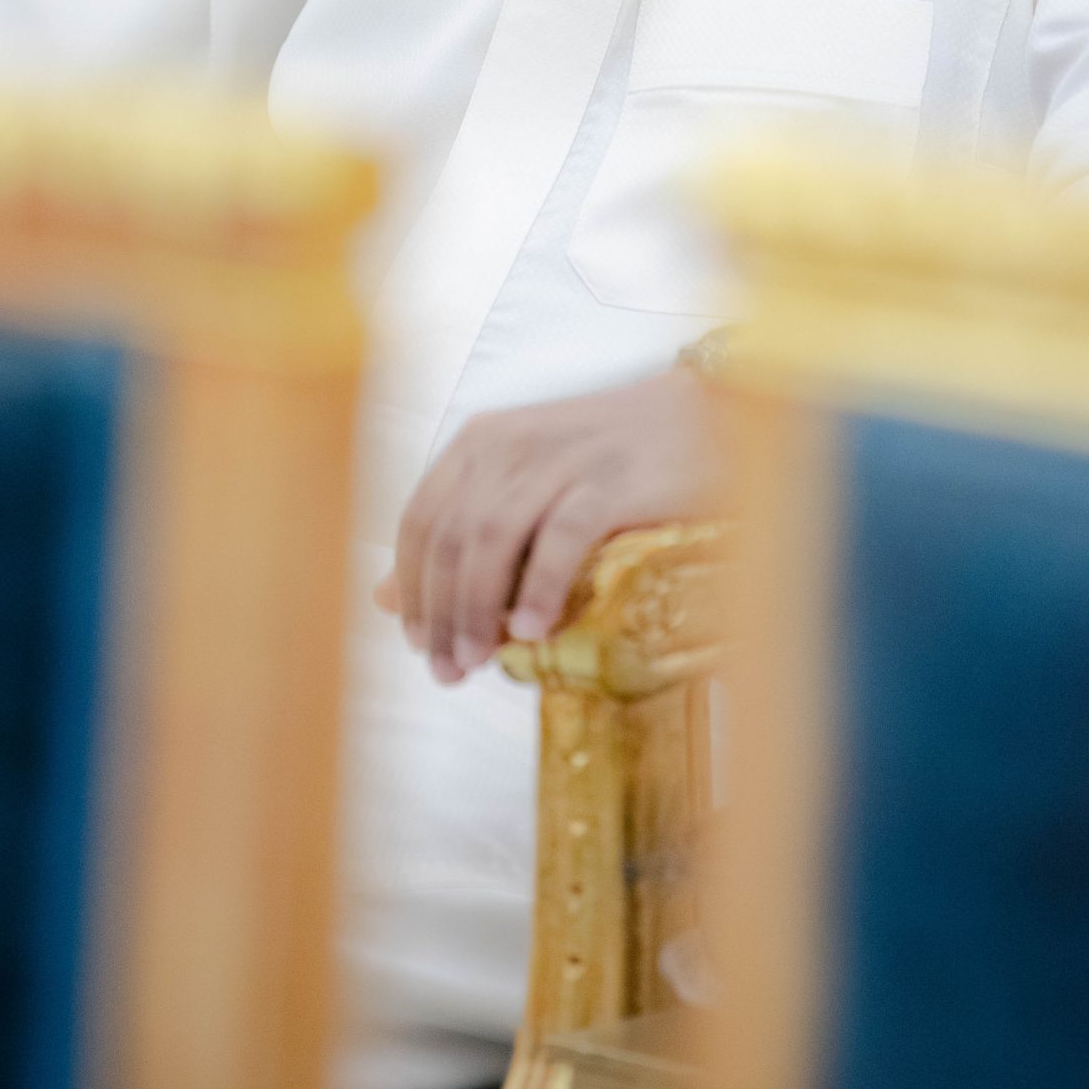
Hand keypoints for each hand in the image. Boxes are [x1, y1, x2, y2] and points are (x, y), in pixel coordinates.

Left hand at [381, 368, 721, 683]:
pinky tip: (535, 630)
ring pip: (492, 539)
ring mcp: (561, 458)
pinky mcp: (611, 480)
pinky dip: (539, 587)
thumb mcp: (525, 487)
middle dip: (441, 612)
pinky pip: (560, 538)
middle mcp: (511, 442)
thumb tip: (383, 597)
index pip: (421, 520)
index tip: (421, 645)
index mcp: (481, 442)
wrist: (705, 418)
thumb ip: (460, 533)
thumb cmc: (612, 461)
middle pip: (451, 537)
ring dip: (478, 609)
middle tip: (450, 670)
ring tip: (482, 660)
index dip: (413, 588)